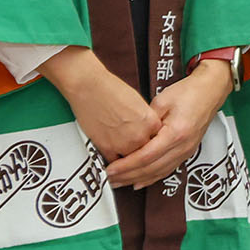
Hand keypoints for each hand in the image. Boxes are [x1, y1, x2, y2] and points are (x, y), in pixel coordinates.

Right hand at [40, 47, 156, 162]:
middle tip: (137, 149)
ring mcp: (123, 144)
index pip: (159, 139)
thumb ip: (146, 119)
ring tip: (127, 156)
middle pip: (146, 151)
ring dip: (130, 158)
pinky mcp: (107, 148)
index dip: (153, 140)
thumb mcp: (139, 103)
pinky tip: (116, 160)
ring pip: (132, 159)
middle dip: (142, 150)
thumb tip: (148, 129)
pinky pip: (115, 162)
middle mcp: (139, 135)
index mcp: (151, 122)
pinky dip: (115, 162)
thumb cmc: (110, 90)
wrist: (89, 88)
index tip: (151, 142)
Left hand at [107, 57, 230, 188]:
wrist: (211, 91)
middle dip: (128, 176)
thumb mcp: (162, 101)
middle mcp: (183, 146)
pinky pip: (167, 169)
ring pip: (159, 172)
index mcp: (176, 133)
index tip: (110, 169)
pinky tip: (140, 182)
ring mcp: (187, 151)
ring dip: (138, 179)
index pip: (146, 156)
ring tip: (120, 182)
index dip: (126, 166)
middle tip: (110, 179)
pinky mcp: (187, 152)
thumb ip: (146, 121)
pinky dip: (152, 178)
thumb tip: (129, 135)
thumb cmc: (189, 92)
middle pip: (151, 169)